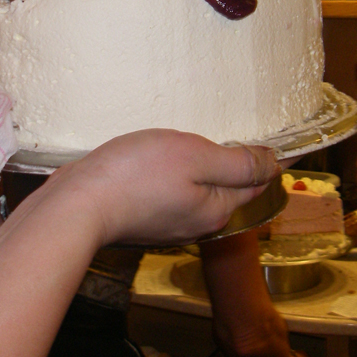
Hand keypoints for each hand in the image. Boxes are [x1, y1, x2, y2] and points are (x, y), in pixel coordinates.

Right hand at [48, 128, 281, 247]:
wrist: (76, 206)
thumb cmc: (135, 175)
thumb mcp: (194, 157)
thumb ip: (237, 163)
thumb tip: (275, 163)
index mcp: (217, 208)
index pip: (256, 182)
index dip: (268, 159)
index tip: (279, 140)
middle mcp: (197, 221)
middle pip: (227, 188)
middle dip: (236, 164)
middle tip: (241, 134)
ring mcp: (168, 222)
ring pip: (198, 190)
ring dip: (203, 168)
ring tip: (203, 142)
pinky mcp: (142, 216)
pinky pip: (171, 192)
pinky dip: (176, 175)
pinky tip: (163, 158)